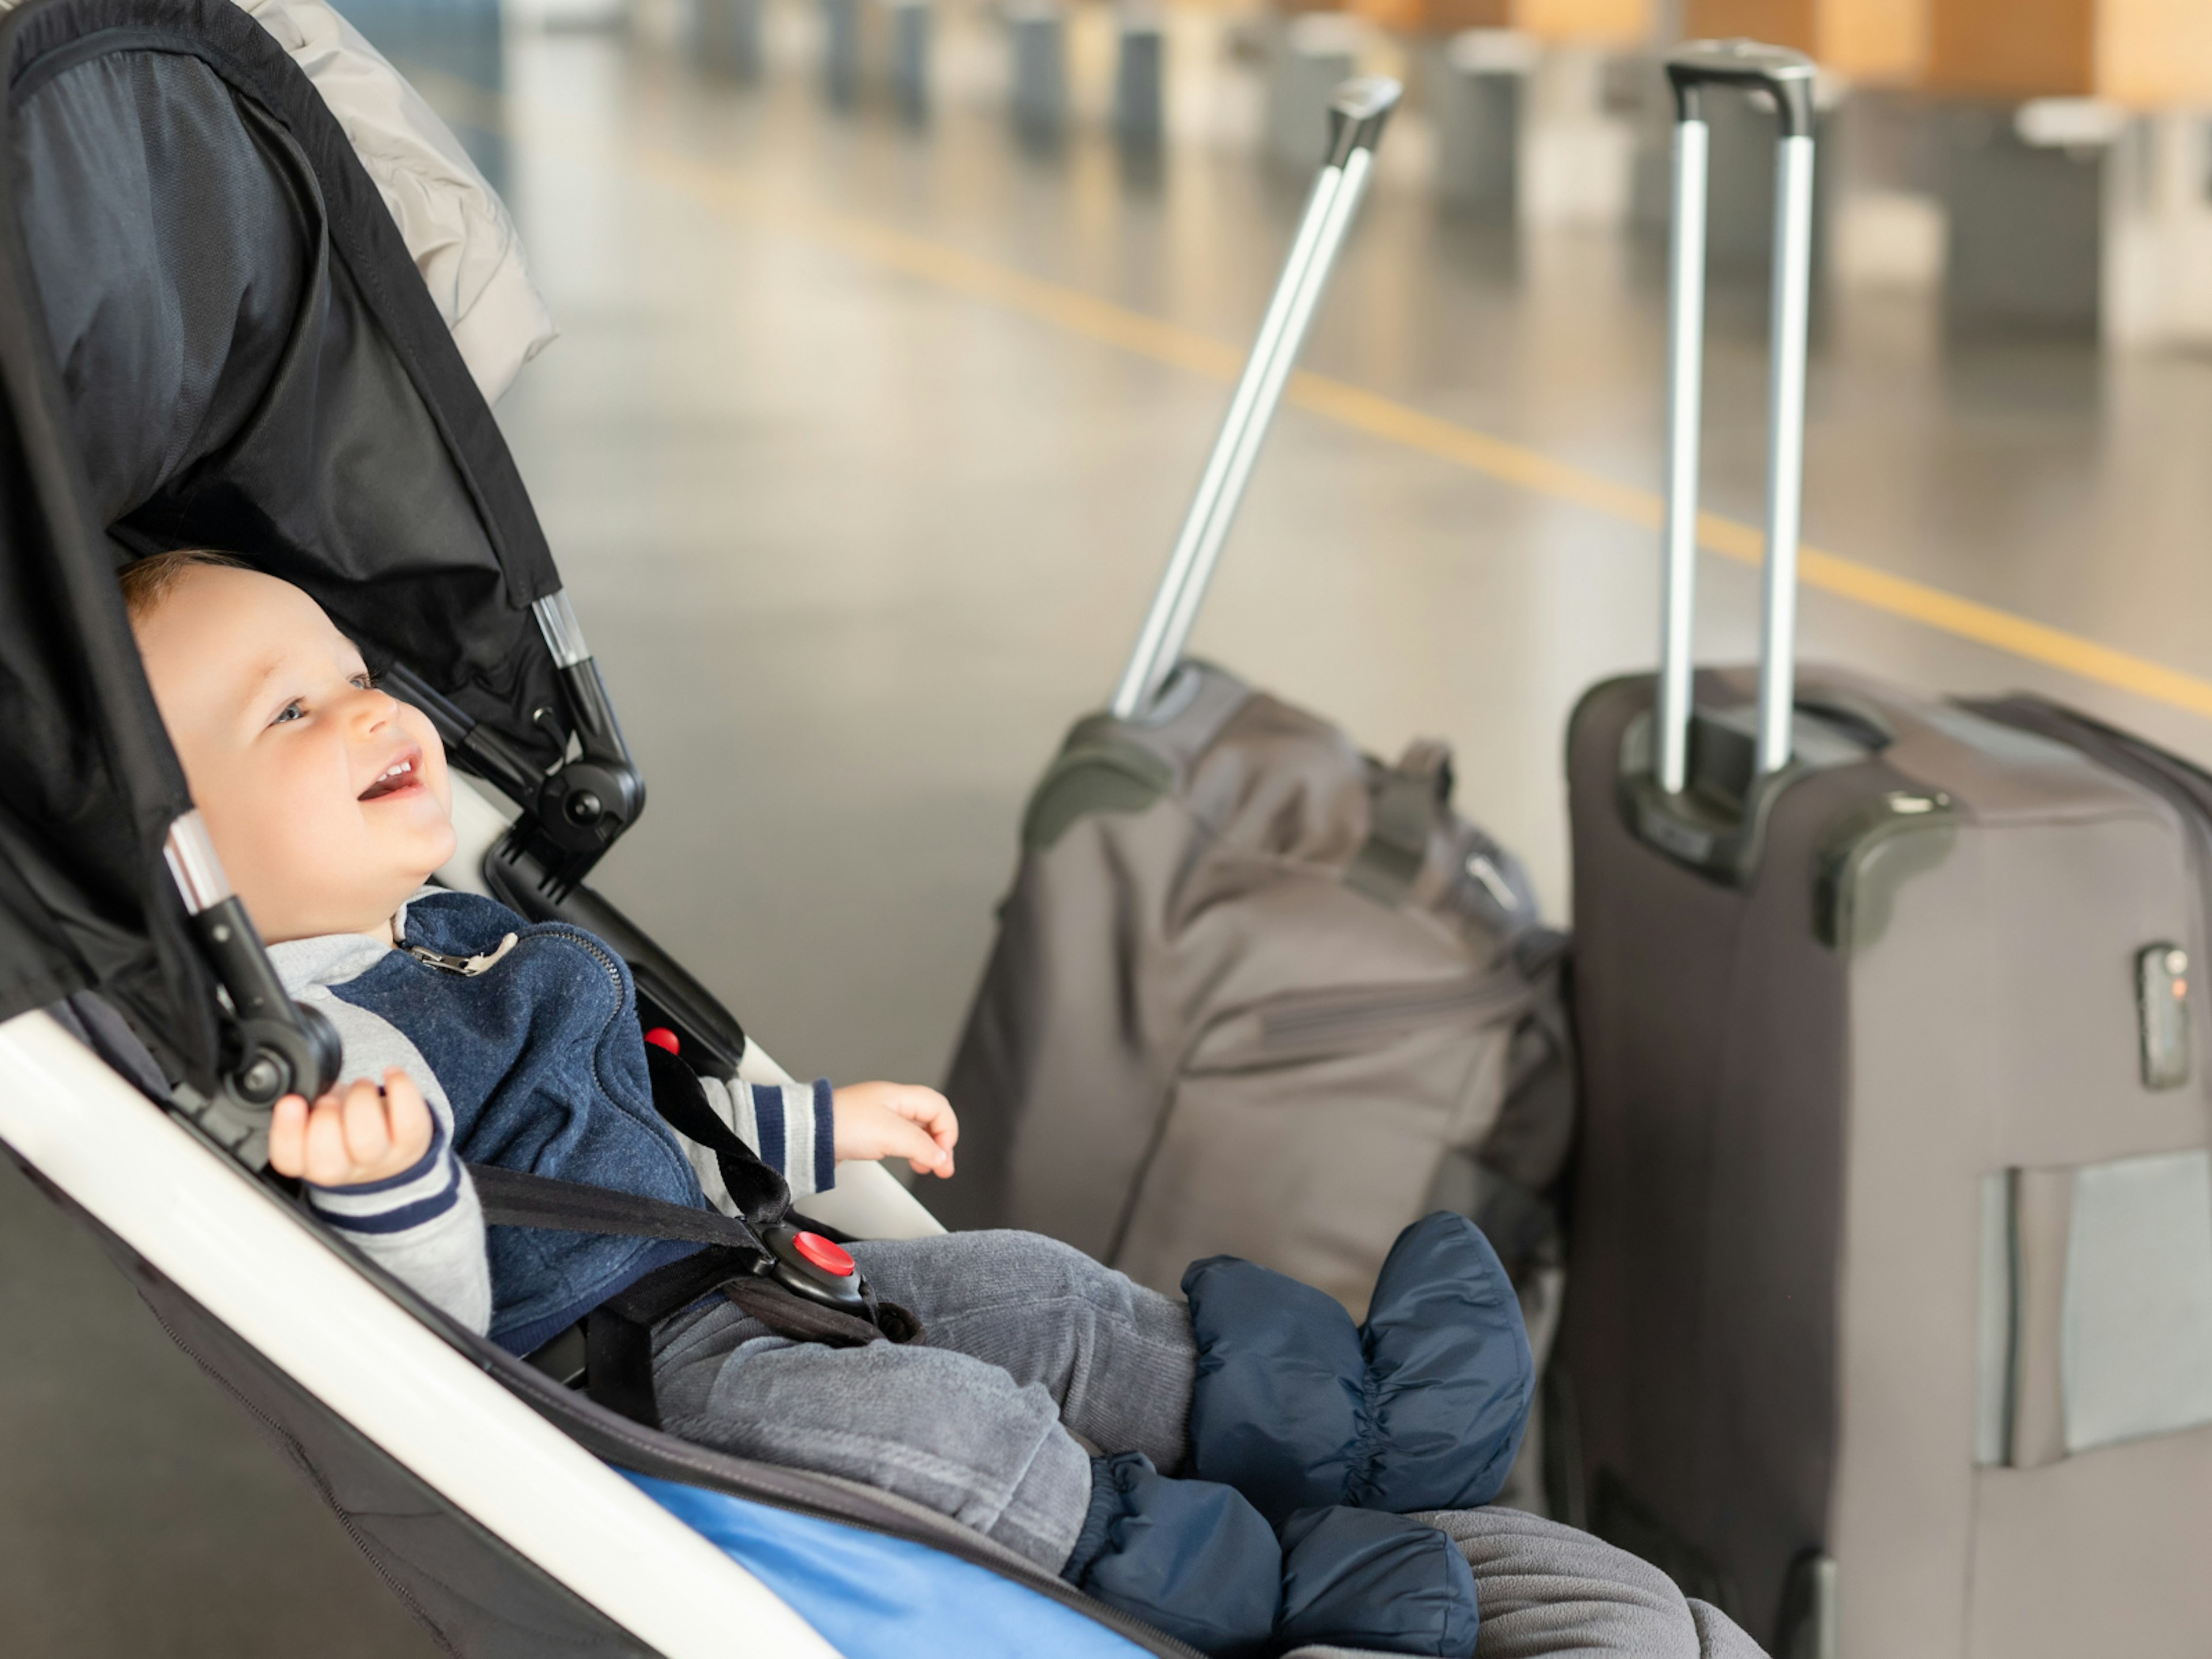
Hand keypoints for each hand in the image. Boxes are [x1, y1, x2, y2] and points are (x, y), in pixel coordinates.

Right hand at [268, 1068, 433, 1187]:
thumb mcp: (316, 1119)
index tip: (291, 1100)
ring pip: (367, 1141)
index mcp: (310, 1163)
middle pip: (328, 1161)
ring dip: (360, 1102)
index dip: (287, 1132)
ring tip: (360, 1086)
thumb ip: (304, 1108)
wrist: (390, 1148)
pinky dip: (401, 1088)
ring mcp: (381, 1158)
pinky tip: (391, 1072)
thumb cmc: (345, 1129)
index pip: (288, 1160)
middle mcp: (345, 1169)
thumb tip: (299, 1084)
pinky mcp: (412, 1141)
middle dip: (324, 1119)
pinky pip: (410, 1120)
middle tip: (329, 1097)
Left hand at [831, 1081, 957, 1177]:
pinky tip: (907, 1160)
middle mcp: (891, 1104)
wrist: (808, 1134)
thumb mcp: (891, 1135)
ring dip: (926, 1149)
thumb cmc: (843, 1125)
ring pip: (915, 1130)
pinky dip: (909, 1151)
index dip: (947, 1131)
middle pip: (930, 1118)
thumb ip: (921, 1146)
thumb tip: (940, 1157)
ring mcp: (879, 1118)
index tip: (942, 1154)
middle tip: (942, 1167)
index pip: (939, 1107)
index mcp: (899, 1096)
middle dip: (940, 1143)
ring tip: (926, 1167)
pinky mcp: (868, 1132)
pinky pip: (899, 1139)